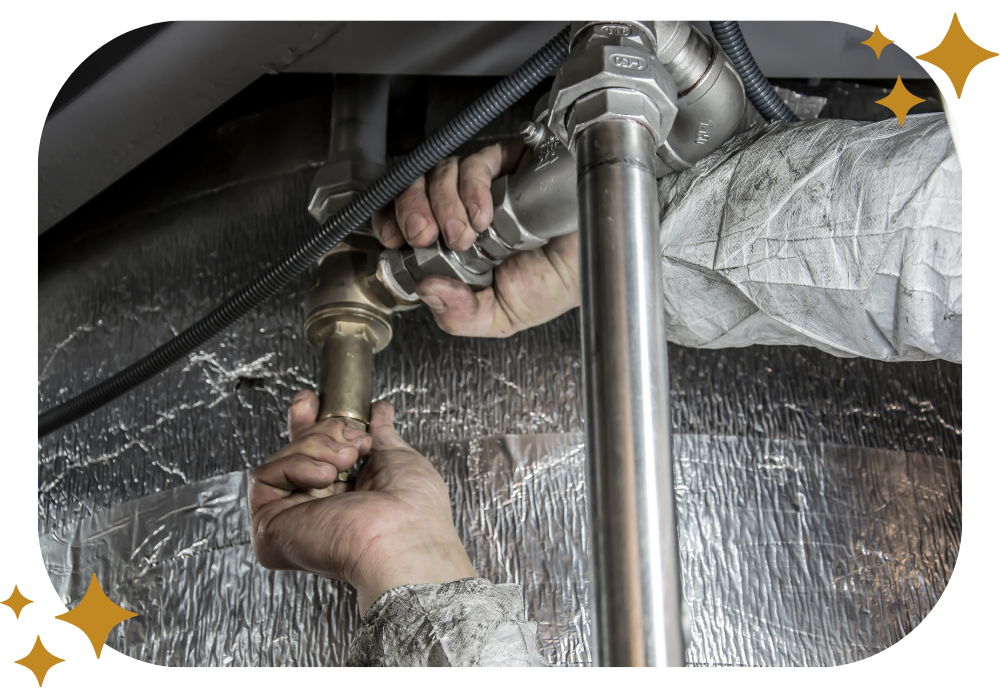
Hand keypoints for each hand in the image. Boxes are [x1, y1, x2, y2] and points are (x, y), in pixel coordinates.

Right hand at [249, 391, 475, 612]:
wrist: (404, 538)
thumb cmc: (414, 512)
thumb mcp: (397, 458)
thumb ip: (381, 434)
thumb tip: (380, 410)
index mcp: (344, 498)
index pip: (313, 454)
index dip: (310, 423)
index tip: (313, 400)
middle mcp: (315, 510)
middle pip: (295, 450)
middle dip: (321, 430)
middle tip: (350, 440)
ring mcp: (291, 519)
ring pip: (282, 458)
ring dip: (318, 447)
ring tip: (346, 462)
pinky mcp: (270, 527)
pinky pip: (265, 476)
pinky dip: (296, 465)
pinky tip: (324, 476)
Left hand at [372, 141, 580, 337]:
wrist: (601, 263)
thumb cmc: (558, 283)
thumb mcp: (501, 316)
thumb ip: (461, 315)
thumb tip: (427, 291)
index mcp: (454, 243)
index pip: (407, 219)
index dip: (392, 220)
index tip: (393, 237)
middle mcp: (464, 209)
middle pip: (416, 188)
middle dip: (411, 210)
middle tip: (424, 235)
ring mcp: (486, 185)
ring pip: (441, 172)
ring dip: (444, 203)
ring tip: (465, 234)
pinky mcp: (510, 163)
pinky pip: (477, 161)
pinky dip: (473, 187)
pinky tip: (485, 212)